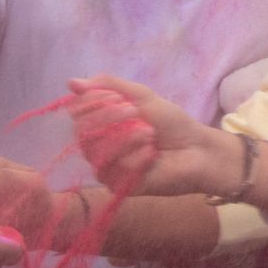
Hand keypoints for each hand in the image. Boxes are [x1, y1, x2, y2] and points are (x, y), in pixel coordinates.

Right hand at [66, 75, 238, 196]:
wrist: (196, 149)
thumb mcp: (141, 96)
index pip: (77, 113)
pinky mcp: (118, 186)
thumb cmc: (171, 123)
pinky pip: (113, 170)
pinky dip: (135, 158)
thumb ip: (109, 87)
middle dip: (109, 117)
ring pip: (96, 152)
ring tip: (149, 133)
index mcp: (101, 123)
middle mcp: (99, 146)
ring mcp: (107, 167)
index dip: (92, 103)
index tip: (118, 98)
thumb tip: (71, 81)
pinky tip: (151, 155)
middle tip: (135, 113)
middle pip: (82, 132)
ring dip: (125, 138)